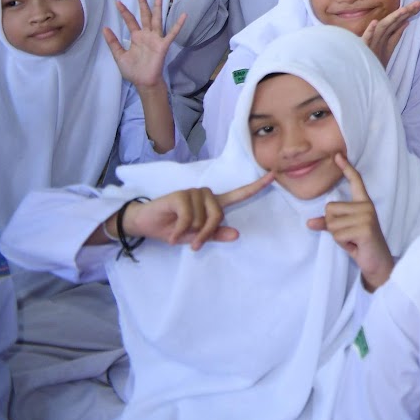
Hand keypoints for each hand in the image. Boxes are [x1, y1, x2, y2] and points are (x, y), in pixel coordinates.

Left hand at [103, 0, 184, 90]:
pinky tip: (184, 15)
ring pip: (157, 19)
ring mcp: (156, 38)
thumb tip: (105, 28)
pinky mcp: (163, 45)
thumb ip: (113, 42)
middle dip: (143, 3)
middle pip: (145, 15)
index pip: (130, 20)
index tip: (117, 1)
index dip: (124, 11)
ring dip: (158, 7)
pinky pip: (172, 33)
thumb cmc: (133, 70)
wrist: (143, 82)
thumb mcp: (119, 56)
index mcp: (136, 37)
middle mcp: (146, 35)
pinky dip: (178, 25)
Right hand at [123, 172, 273, 248]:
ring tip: (178, 233)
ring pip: (203, 219)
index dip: (257, 186)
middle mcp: (207, 195)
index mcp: (214, 203)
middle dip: (205, 233)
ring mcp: (194, 192)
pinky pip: (188, 218)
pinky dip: (181, 231)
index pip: (239, 194)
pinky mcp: (181, 195)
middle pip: (218, 216)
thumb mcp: (195, 237)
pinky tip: (172, 233)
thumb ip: (215, 235)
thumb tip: (237, 235)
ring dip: (190, 232)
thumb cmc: (172, 229)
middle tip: (193, 244)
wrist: (146, 224)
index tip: (274, 175)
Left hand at [306, 155, 393, 288]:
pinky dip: (342, 243)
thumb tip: (309, 223)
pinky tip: (354, 245)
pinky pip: (337, 234)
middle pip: (330, 208)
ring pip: (331, 223)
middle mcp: (366, 206)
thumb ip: (329, 224)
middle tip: (348, 235)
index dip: (346, 168)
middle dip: (332, 226)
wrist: (377, 262)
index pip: (355, 182)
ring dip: (337, 236)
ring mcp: (366, 216)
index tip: (337, 155)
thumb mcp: (343, 231)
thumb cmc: (360, 244)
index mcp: (363, 203)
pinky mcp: (364, 228)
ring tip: (352, 240)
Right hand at [359, 1, 419, 63]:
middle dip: (406, 11)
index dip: (410, 12)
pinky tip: (374, 22)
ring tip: (404, 10)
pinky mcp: (363, 49)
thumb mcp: (388, 48)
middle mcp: (379, 36)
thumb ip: (396, 35)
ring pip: (382, 27)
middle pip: (393, 21)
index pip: (399, 21)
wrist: (362, 75)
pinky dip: (370, 31)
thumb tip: (407, 22)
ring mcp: (371, 41)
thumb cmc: (374, 61)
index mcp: (385, 35)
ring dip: (392, 18)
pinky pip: (366, 40)